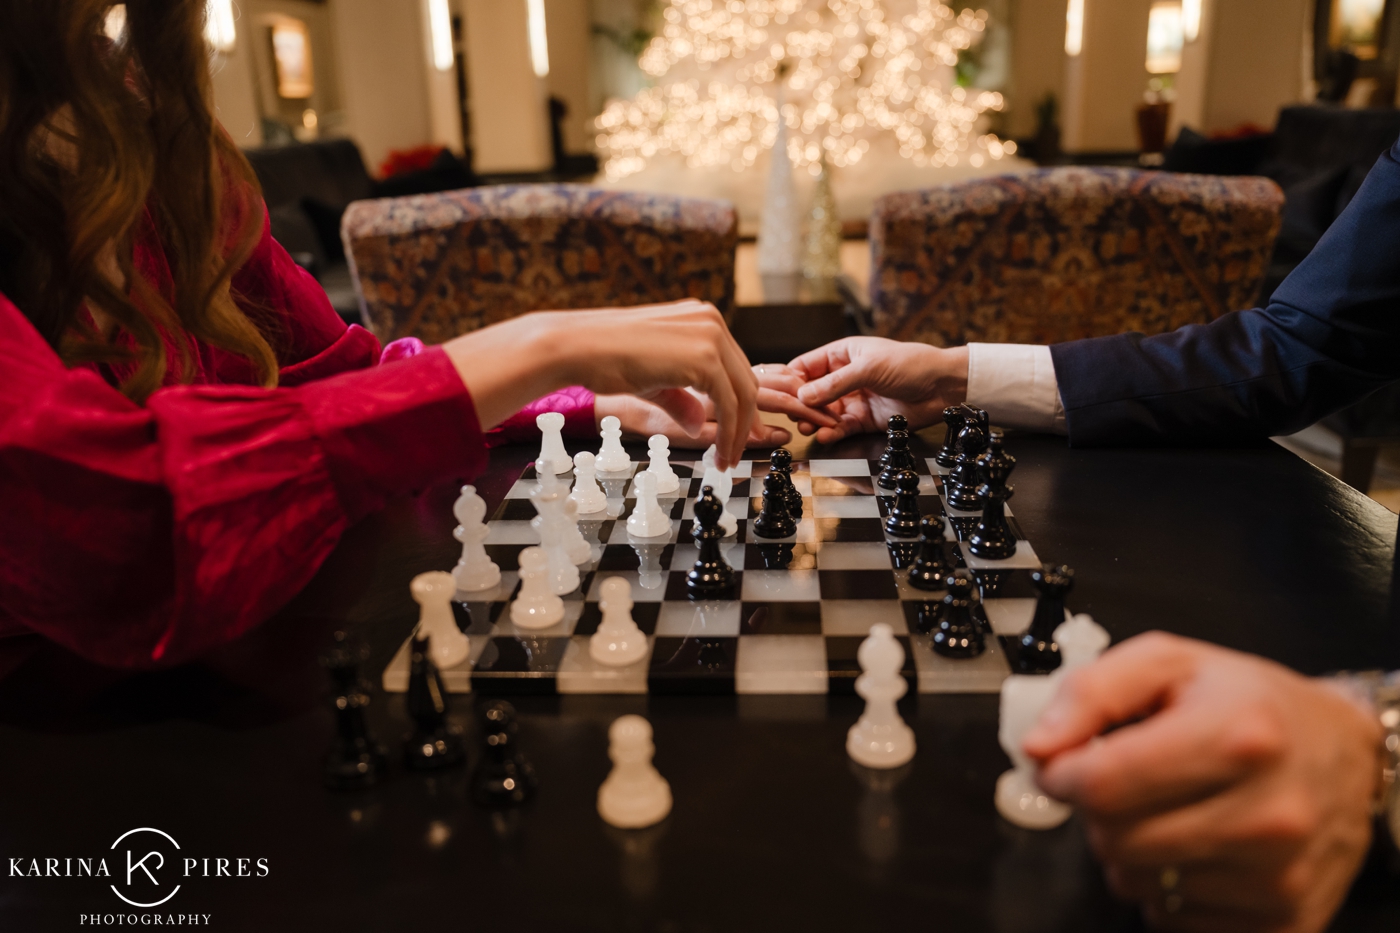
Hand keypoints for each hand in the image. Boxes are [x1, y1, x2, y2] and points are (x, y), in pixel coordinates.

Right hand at [444, 301, 756, 468]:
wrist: (577, 347)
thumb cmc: (604, 358)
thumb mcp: (653, 380)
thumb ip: (682, 398)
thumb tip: (700, 424)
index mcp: (701, 320)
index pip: (734, 368)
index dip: (739, 407)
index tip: (735, 436)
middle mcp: (711, 321)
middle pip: (745, 381)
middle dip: (744, 423)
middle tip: (734, 454)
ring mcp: (710, 335)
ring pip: (744, 393)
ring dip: (739, 433)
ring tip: (726, 460)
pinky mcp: (705, 356)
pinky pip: (730, 403)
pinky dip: (730, 433)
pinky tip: (720, 452)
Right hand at [786, 337, 968, 442]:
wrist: (942, 387)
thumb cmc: (911, 364)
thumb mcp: (868, 368)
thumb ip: (834, 383)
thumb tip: (803, 396)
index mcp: (842, 354)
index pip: (806, 366)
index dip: (792, 379)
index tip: (782, 393)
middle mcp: (844, 377)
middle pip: (811, 393)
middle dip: (801, 405)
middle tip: (794, 416)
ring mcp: (853, 399)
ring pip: (823, 413)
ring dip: (814, 421)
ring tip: (808, 428)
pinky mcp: (863, 420)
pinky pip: (841, 427)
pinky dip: (831, 432)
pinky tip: (825, 435)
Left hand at [1024, 632, 1382, 932]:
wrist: (1346, 755)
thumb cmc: (1251, 704)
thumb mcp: (1169, 663)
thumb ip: (1090, 693)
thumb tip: (1038, 747)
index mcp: (1237, 736)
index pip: (1103, 783)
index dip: (1061, 774)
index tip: (1061, 766)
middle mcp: (1266, 812)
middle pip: (1115, 838)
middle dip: (1099, 810)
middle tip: (1124, 783)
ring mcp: (1278, 875)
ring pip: (1137, 884)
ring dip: (1131, 851)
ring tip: (1166, 810)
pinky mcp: (1282, 920)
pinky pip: (1173, 918)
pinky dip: (1167, 886)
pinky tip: (1193, 846)